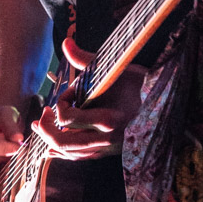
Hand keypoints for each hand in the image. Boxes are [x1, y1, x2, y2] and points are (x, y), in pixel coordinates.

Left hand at [31, 37, 145, 160]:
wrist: (162, 105)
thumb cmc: (139, 85)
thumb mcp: (116, 69)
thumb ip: (86, 59)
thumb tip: (66, 42)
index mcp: (108, 119)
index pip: (68, 118)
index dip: (60, 103)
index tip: (67, 93)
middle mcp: (106, 138)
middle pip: (63, 141)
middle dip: (46, 128)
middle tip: (43, 114)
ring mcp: (107, 148)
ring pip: (69, 153)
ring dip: (50, 140)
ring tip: (40, 126)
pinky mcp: (108, 152)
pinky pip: (80, 158)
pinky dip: (63, 154)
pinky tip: (52, 149)